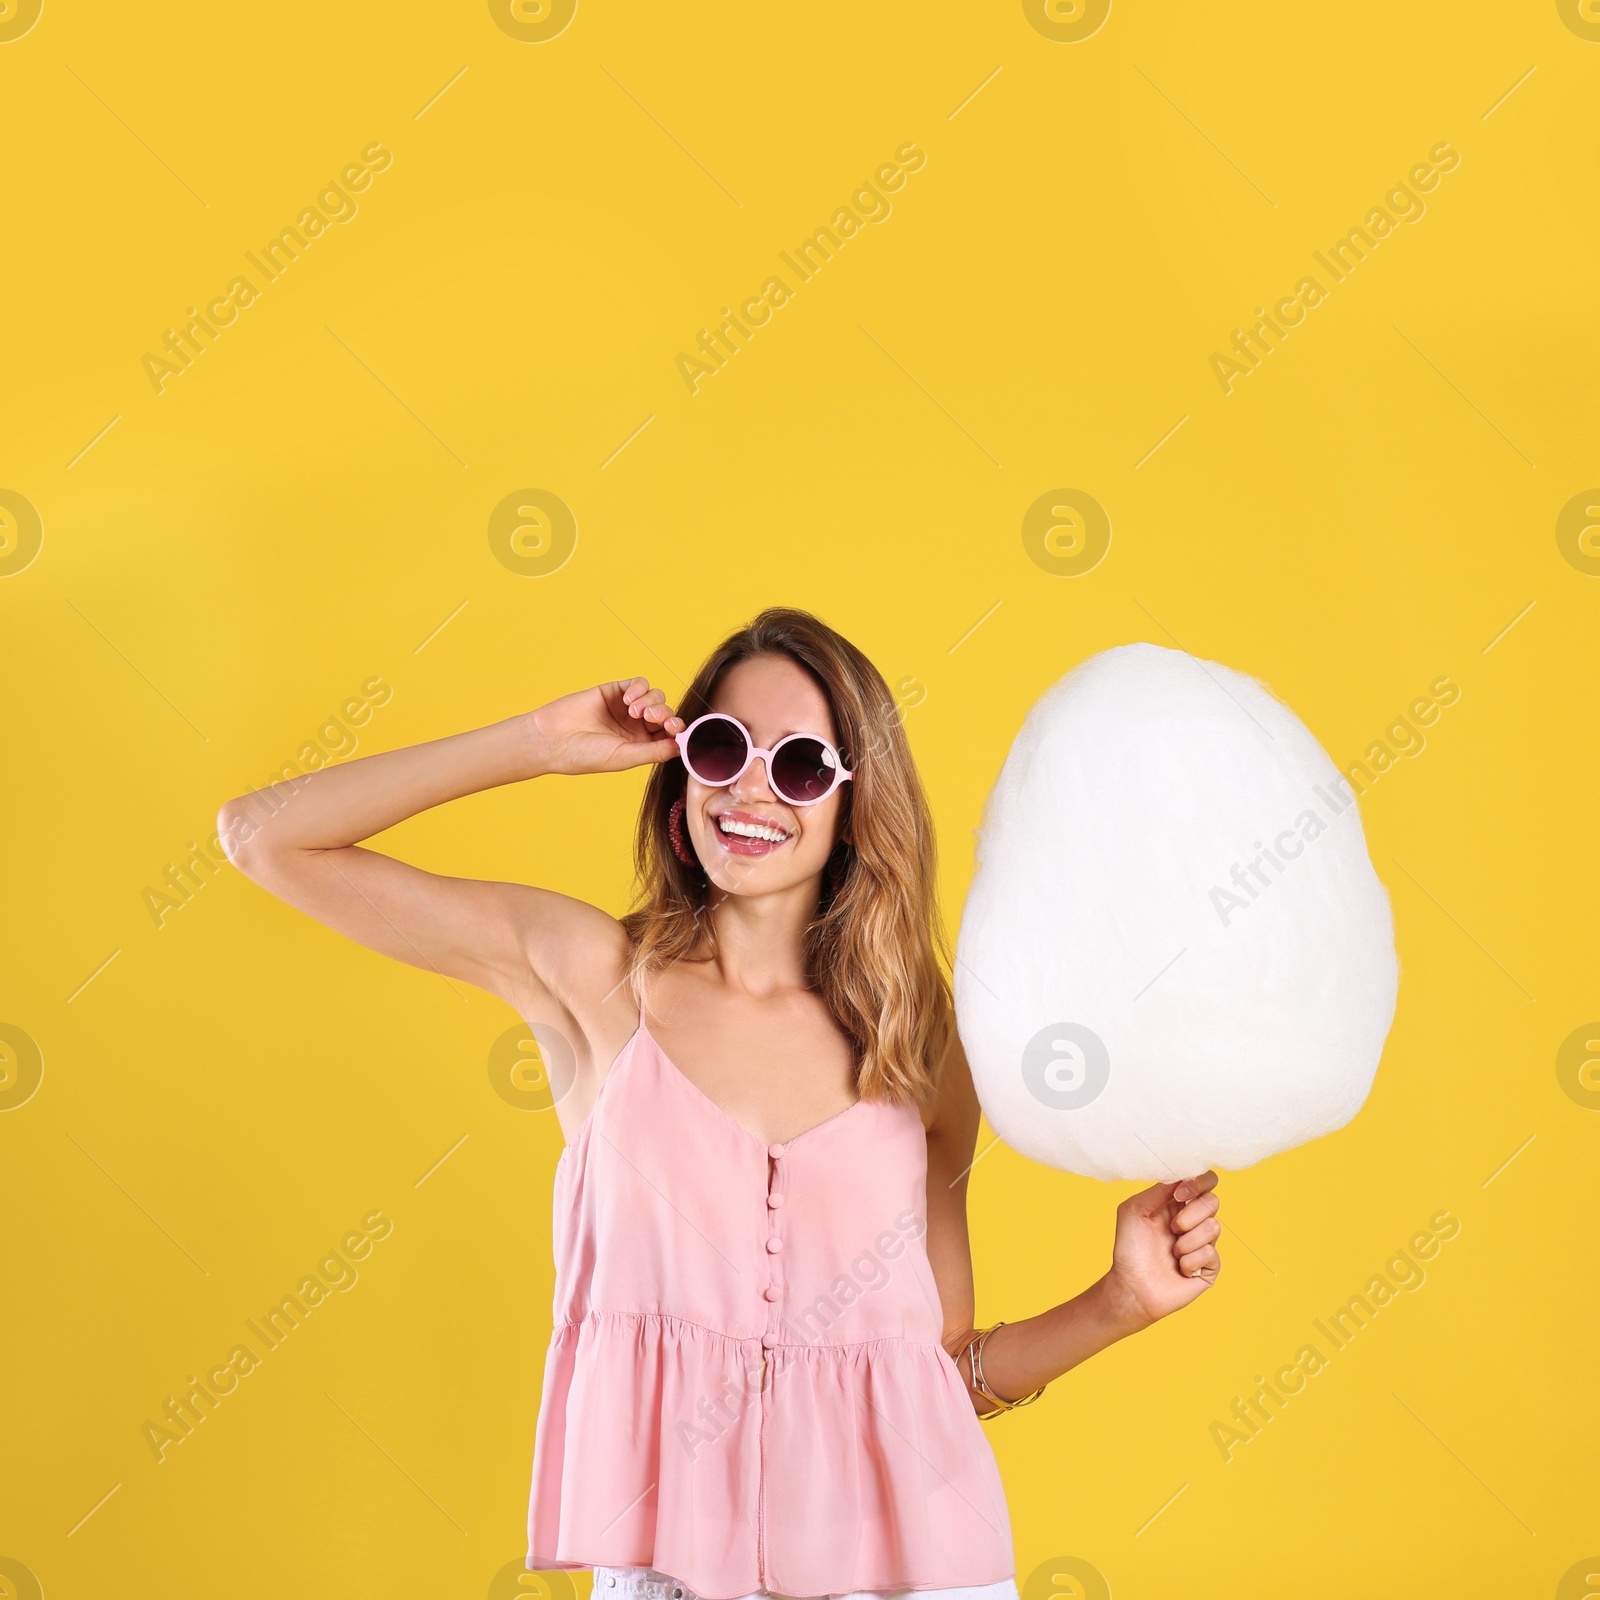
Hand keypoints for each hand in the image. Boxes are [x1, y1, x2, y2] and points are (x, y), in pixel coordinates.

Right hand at [528, 677, 684, 776]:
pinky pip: (639, 683)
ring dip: (652, 702)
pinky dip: (639, 689)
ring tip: (634, 711)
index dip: (677, 731)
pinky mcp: (614, 691)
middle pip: (666, 714)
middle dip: (665, 715)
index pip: (669, 736)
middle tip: (653, 719)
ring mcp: (626, 708)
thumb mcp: (624, 757)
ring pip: (655, 697)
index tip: (675, 730)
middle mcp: (637, 727)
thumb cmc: (585, 755)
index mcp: (641, 746)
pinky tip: (628, 700)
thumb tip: (681, 747)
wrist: (552, 739)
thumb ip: (654, 751)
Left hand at [1101, 1170, 1221, 1327]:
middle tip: (1172, 1228)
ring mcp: (1204, 1244)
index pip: (1205, 1182)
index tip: (1179, 1194)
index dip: (1198, 1183)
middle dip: (1190, 1215)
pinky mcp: (1210, 1267)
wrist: (1132, 1286)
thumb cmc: (1130, 1248)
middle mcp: (1194, 1221)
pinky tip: (1179, 1269)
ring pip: (1214, 1228)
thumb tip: (1180, 1176)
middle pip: (1213, 1201)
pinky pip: (1211, 1254)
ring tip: (1172, 1253)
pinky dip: (1190, 1262)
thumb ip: (1158, 1190)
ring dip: (1186, 1242)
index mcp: (1178, 1204)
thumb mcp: (1135, 1209)